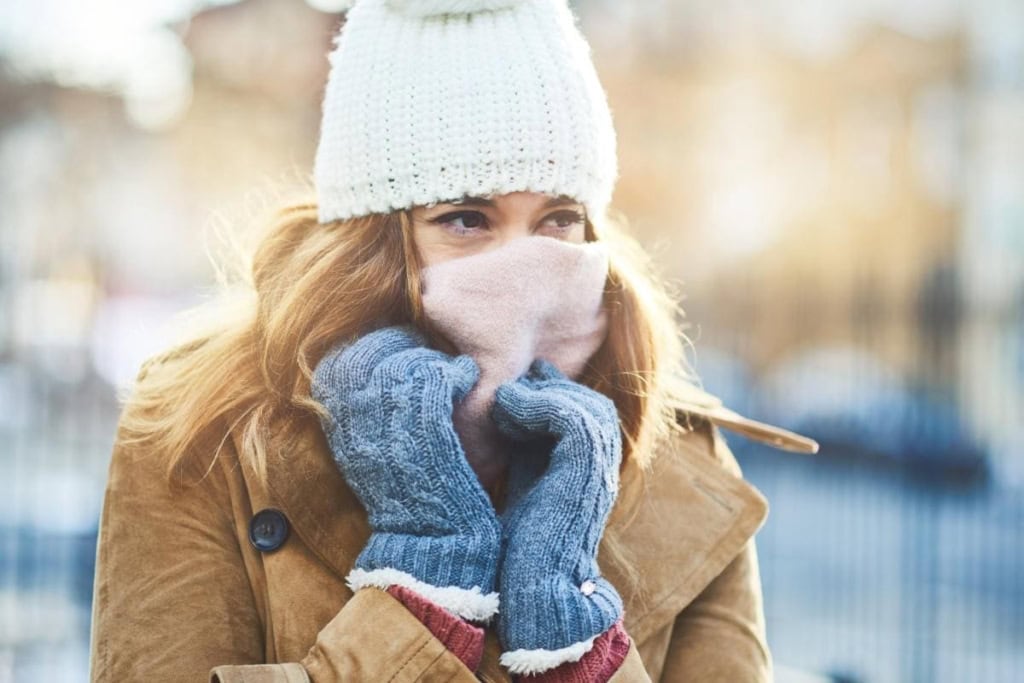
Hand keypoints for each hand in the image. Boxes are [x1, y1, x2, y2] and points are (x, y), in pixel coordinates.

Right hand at [311, 324, 500, 620]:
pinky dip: (455, 371)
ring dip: (433, 359)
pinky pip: (436, 378)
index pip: (343, 360)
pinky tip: (466, 378)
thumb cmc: (411, 499)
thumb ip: (366, 413)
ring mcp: (388, 426)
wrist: (430, 547)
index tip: (400, 348)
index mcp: (338, 426)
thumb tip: (379, 369)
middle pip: (372, 353)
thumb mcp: (371, 454)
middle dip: (403, 344)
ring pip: (407, 362)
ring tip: (450, 371)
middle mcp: (355, 422)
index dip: (373, 345)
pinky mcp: (426, 431)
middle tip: (429, 351)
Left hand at [490, 358, 623, 672]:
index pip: (585, 418)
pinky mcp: (586, 471)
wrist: (533, 589)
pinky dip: (537, 404)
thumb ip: (525, 455)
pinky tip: (506, 408)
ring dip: (542, 395)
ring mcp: (599, 470)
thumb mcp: (523, 487)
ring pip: (586, 406)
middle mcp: (602, 471)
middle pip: (593, 406)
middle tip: (516, 380)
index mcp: (589, 474)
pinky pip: (571, 417)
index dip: (553, 396)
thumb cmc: (519, 552)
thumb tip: (505, 417)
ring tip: (505, 398)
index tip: (516, 386)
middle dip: (553, 388)